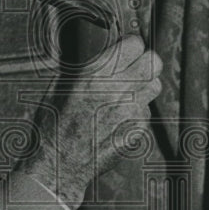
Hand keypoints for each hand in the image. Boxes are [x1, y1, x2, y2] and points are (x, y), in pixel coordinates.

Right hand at [20, 35, 161, 208]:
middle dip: (145, 62)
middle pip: (153, 62)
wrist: (59, 164)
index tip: (127, 51)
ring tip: (128, 93)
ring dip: (144, 86)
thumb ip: (84, 70)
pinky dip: (137, 112)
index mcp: (95, 75)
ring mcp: (130, 112)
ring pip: (155, 86)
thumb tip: (101, 56)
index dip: (131, 46)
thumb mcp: (58, 88)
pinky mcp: (137, 131)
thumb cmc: (53, 128)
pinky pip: (146, 112)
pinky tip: (120, 118)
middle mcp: (117, 91)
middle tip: (135, 68)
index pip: (134, 45)